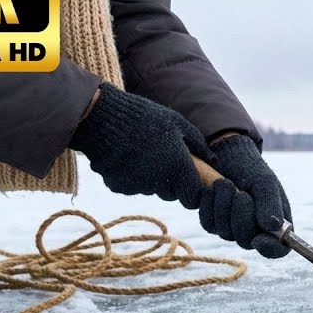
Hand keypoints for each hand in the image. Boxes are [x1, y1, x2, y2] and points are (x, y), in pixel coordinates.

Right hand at [69, 83, 212, 207]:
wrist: (100, 117)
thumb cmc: (143, 116)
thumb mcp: (176, 122)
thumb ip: (197, 144)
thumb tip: (212, 161)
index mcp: (177, 167)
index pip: (192, 197)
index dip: (192, 191)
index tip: (189, 182)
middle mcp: (159, 181)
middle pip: (172, 194)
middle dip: (172, 182)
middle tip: (163, 158)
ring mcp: (137, 186)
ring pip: (151, 189)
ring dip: (151, 177)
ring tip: (142, 151)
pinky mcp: (118, 186)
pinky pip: (131, 186)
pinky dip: (131, 176)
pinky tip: (126, 156)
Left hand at [202, 135, 291, 258]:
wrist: (224, 154)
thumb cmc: (250, 168)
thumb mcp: (265, 182)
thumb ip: (270, 203)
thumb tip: (273, 226)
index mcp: (276, 223)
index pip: (279, 249)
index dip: (270, 249)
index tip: (258, 240)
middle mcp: (255, 230)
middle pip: (246, 242)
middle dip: (241, 217)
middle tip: (241, 194)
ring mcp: (233, 228)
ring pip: (225, 234)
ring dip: (224, 207)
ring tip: (225, 184)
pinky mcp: (213, 222)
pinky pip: (208, 225)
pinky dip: (209, 207)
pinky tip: (212, 190)